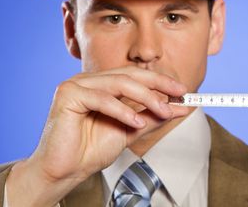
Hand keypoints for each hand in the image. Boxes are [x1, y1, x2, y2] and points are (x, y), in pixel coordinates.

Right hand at [6, 66, 188, 205]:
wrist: (64, 172)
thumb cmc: (90, 151)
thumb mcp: (131, 130)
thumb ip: (152, 117)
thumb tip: (179, 107)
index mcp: (102, 85)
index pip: (136, 76)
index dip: (160, 81)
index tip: (183, 91)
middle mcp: (89, 80)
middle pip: (130, 75)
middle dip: (159, 84)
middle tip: (180, 94)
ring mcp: (77, 84)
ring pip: (120, 83)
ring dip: (146, 98)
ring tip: (164, 112)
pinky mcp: (68, 94)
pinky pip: (102, 98)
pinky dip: (122, 110)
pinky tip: (136, 122)